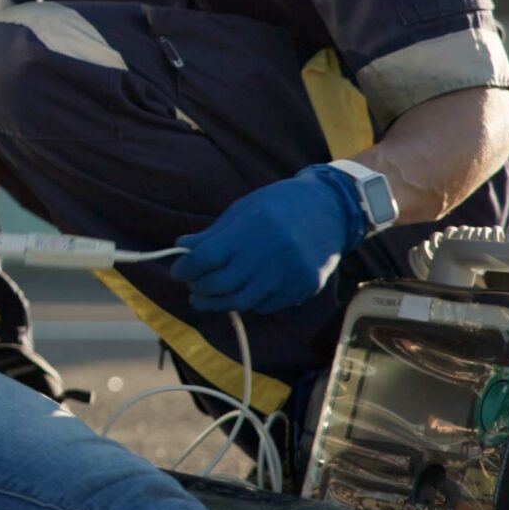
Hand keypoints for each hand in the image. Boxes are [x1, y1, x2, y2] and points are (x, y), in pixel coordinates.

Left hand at [172, 166, 366, 314]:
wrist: (330, 208)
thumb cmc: (278, 204)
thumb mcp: (241, 210)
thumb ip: (212, 234)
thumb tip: (180, 249)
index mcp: (251, 229)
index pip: (206, 258)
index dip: (186, 268)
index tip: (178, 271)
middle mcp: (271, 253)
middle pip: (221, 285)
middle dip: (199, 288)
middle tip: (191, 287)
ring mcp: (290, 273)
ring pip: (243, 302)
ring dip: (218, 303)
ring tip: (205, 299)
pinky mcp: (304, 287)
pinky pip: (267, 305)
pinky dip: (248, 303)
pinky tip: (241, 294)